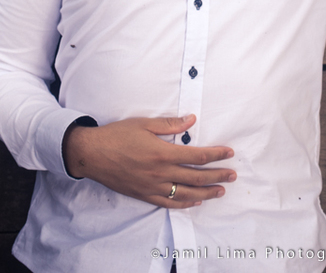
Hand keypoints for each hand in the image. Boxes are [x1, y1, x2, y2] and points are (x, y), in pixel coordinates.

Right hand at [63, 114, 234, 207]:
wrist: (92, 154)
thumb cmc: (117, 135)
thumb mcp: (143, 124)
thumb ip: (170, 124)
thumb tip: (191, 120)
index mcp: (162, 153)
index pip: (197, 156)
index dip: (216, 155)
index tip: (229, 153)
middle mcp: (160, 173)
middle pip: (196, 178)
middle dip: (218, 176)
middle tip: (232, 176)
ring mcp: (152, 186)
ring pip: (185, 194)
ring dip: (206, 193)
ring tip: (220, 191)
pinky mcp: (144, 195)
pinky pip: (168, 203)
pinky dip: (184, 204)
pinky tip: (195, 202)